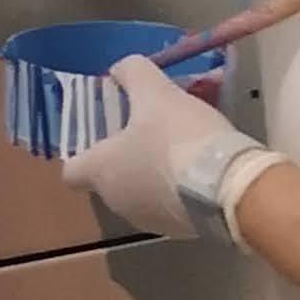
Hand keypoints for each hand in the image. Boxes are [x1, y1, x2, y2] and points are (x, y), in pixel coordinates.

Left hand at [62, 56, 247, 240]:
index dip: (84, 151)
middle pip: (110, 178)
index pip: (72, 171)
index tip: (105, 132)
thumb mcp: (156, 93)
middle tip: (151, 127)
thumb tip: (121, 69)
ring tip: (184, 143)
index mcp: (101, 172)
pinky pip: (173, 205)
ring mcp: (149, 221)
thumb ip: (133, 74)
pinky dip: (182, 188)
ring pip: (143, 192)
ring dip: (156, 171)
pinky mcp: (181, 231)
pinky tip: (205, 166)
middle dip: (128, 154)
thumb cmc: (177, 138)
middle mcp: (117, 202)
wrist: (228, 187)